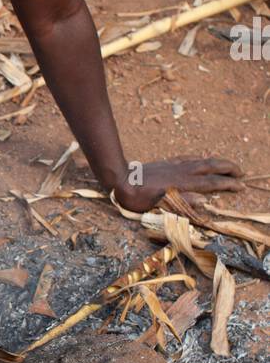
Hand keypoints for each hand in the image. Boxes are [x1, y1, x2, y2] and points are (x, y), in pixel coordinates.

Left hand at [113, 157, 243, 212]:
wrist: (120, 179)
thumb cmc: (137, 197)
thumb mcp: (157, 205)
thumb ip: (182, 202)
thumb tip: (204, 200)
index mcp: (182, 184)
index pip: (212, 183)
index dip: (228, 184)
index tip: (241, 186)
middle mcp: (182, 171)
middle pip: (211, 167)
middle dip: (229, 169)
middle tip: (242, 173)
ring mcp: (175, 165)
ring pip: (202, 160)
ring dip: (218, 163)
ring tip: (228, 166)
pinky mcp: (167, 162)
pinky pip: (189, 158)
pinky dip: (201, 159)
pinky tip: (203, 159)